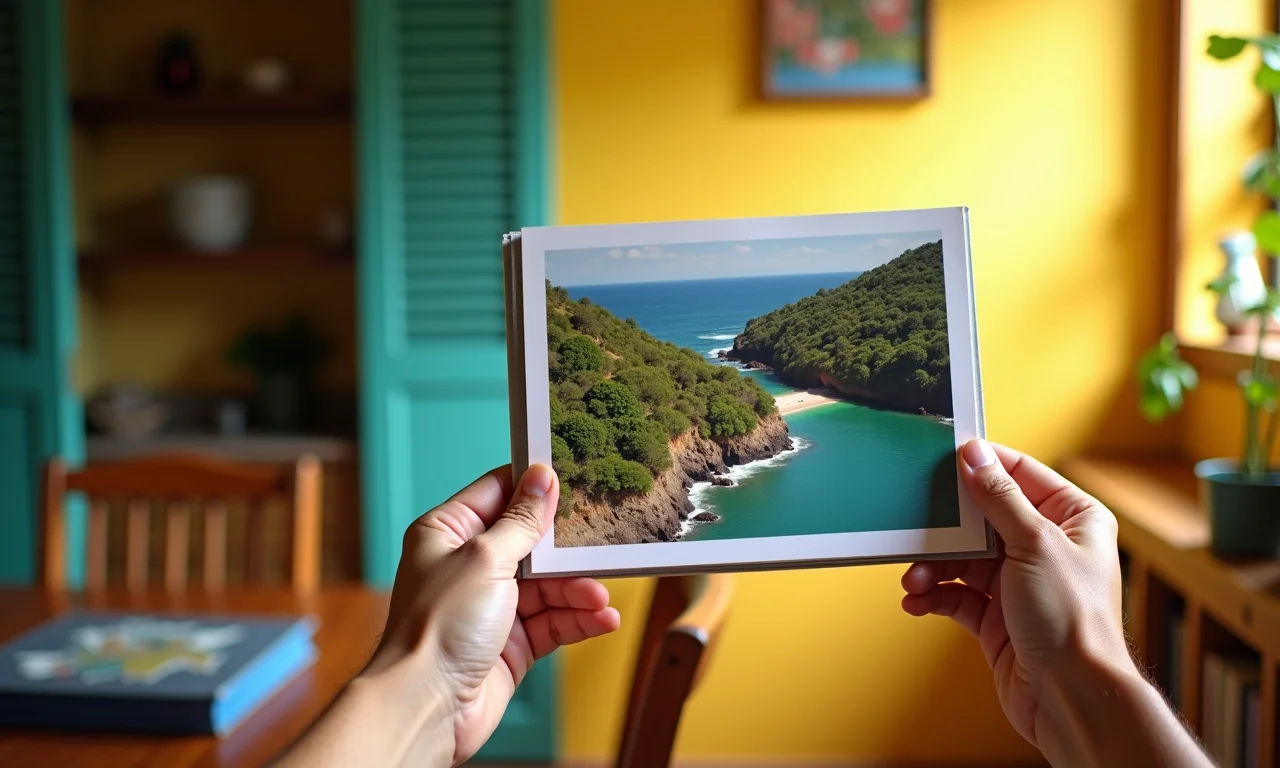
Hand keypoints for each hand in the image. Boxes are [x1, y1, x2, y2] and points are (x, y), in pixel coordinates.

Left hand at [363, 464, 620, 764]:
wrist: (428, 706)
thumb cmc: (436, 627)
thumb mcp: (484, 558)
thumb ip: (521, 521)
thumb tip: (542, 477)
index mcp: (448, 532)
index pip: (498, 494)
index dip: (534, 486)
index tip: (574, 478)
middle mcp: (469, 565)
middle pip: (531, 542)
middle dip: (566, 548)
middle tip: (601, 540)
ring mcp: (491, 605)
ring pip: (547, 585)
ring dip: (577, 590)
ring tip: (599, 596)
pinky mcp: (510, 642)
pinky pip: (552, 621)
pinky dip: (578, 619)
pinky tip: (602, 618)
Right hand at [900, 439, 1130, 746]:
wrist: (1071, 696)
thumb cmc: (1073, 620)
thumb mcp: (1034, 543)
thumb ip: (999, 497)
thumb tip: (974, 454)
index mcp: (1073, 519)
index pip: (1022, 474)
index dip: (984, 464)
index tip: (944, 457)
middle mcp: (1047, 546)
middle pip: (983, 518)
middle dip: (947, 527)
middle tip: (917, 524)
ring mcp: (1020, 582)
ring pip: (963, 559)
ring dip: (933, 568)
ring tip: (915, 579)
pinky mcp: (997, 616)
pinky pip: (957, 595)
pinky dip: (934, 596)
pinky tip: (917, 600)